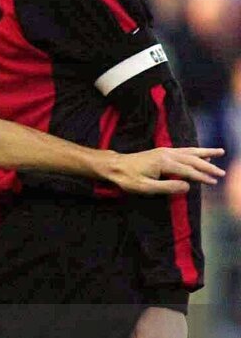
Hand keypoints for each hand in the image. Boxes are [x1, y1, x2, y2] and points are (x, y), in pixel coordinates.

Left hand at [104, 147, 223, 194]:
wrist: (114, 166)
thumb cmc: (127, 179)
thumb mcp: (145, 187)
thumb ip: (167, 187)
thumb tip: (188, 186)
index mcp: (164, 163)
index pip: (188, 170)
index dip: (202, 177)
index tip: (214, 182)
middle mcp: (167, 154)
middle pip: (193, 159)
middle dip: (208, 166)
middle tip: (222, 173)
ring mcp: (164, 151)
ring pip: (190, 151)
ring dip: (206, 153)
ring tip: (220, 152)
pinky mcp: (162, 151)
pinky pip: (183, 150)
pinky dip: (195, 151)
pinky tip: (201, 153)